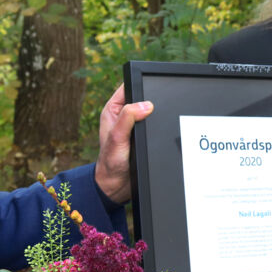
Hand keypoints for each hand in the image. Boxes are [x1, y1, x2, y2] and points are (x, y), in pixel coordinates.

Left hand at [94, 85, 153, 202]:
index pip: (127, 88)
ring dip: (156, 116)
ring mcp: (134, 126)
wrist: (118, 185)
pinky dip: (158, 127)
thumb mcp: (117, 137)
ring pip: (151, 112)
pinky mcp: (144, 135)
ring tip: (155, 125)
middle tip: (156, 110)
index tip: (150, 88)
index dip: (138, 86)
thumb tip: (146, 105)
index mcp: (113, 110)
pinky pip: (154, 125)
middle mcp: (123, 116)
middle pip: (142, 98)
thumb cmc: (110, 162)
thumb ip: (128, 118)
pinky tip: (160, 131)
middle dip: (151, 101)